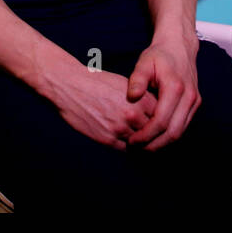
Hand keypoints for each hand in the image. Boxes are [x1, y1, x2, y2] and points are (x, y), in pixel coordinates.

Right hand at [42, 63, 158, 150]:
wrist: (70, 86)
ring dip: (143, 143)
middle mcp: (132, 115)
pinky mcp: (107, 139)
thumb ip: (140, 98)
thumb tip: (154, 110)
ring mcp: (120, 128)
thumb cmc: (97, 82)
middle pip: (153, 131)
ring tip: (144, 141)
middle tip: (155, 135)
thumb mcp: (124, 85)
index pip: (161, 116)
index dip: (161, 119)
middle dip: (153, 133)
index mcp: (139, 99)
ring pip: (141, 143)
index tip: (160, 121)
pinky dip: (130, 148)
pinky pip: (126, 149)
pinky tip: (130, 143)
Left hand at [125, 37, 199, 150]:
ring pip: (180, 132)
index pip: (161, 121)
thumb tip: (131, 97)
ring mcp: (194, 101)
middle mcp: (189, 97)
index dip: (146, 135)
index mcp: (175, 88)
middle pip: (173, 132)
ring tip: (144, 146)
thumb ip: (137, 80)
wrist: (179, 46)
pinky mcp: (195, 104)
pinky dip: (169, 135)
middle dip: (154, 144)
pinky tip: (155, 137)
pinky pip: (183, 126)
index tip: (132, 140)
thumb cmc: (159, 55)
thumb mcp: (144, 62)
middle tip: (137, 149)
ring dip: (162, 143)